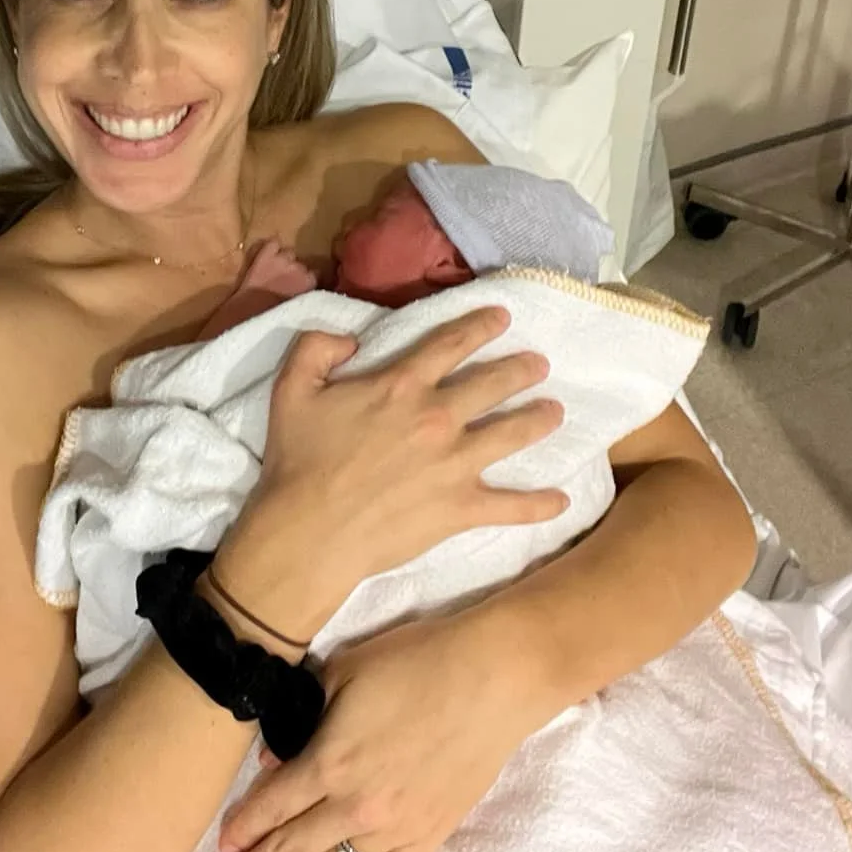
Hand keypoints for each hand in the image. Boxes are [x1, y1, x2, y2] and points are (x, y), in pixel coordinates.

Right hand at [213, 307, 567, 637]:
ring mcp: (455, 464)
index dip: (479, 326)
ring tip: (556, 412)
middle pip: (493, 384)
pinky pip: (511, 506)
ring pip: (511, 434)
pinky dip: (540, 505)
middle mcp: (438, 418)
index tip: (503, 318)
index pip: (450, 344)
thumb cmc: (298, 461)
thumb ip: (315, 348)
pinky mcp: (461, 508)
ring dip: (538, 420)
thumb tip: (350, 340)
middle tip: (540, 364)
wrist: (308, 532)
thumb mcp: (290, 389)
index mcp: (401, 386)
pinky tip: (561, 500)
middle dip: (521, 370)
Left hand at [220, 614, 537, 851]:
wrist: (494, 676)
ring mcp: (396, 827)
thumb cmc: (418, 661)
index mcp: (330, 762)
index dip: (241, 828)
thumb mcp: (345, 671)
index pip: (270, 808)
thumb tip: (275, 754)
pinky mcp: (431, 834)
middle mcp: (357, 806)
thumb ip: (302, 712)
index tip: (223, 842)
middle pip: (291, 849)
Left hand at [237, 240, 319, 304]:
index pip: (318, 274)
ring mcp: (283, 259)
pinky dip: (271, 247)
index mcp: (310, 283)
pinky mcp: (267, 253)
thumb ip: (307, 298)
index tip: (302, 286)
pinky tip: (268, 255)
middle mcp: (300, 268)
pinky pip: (273, 243)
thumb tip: (310, 297)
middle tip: (286, 283)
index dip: (309, 280)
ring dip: (284, 260)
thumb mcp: (299, 309)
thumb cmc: (276, 316)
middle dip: (296, 272)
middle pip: (302, 265)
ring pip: (289, 253)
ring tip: (275, 270)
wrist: (251, 312)